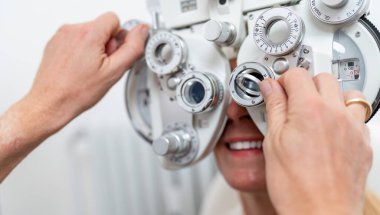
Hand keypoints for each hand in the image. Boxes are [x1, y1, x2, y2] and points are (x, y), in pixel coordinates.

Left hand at [0, 12, 147, 180]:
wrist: (51, 102)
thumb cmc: (77, 92)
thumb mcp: (114, 72)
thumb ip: (132, 48)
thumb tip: (141, 32)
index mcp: (89, 34)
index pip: (114, 19)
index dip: (118, 38)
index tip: (112, 54)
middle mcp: (72, 30)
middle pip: (101, 27)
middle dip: (106, 44)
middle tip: (101, 65)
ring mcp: (61, 36)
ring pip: (89, 33)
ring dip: (93, 48)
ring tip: (88, 68)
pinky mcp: (55, 43)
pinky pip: (75, 40)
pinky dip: (80, 51)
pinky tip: (79, 68)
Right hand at [260, 68, 371, 214]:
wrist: (320, 213)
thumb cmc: (296, 186)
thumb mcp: (273, 143)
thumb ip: (273, 109)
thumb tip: (269, 89)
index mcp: (310, 110)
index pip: (296, 75)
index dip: (282, 80)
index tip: (277, 90)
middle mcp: (336, 113)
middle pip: (322, 77)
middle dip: (305, 84)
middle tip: (292, 100)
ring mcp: (354, 128)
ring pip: (347, 92)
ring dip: (330, 96)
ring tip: (315, 111)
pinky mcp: (364, 143)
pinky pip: (359, 116)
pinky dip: (345, 115)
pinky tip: (331, 129)